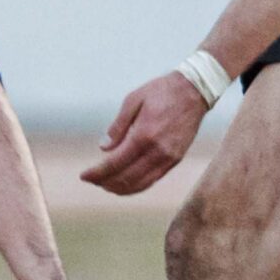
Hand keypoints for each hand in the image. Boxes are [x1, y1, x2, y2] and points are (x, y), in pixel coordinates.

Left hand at [82, 71, 210, 195]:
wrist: (195, 91)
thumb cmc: (162, 91)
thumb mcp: (133, 99)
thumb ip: (118, 126)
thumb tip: (103, 148)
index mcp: (144, 134)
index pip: (115, 163)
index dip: (97, 173)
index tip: (84, 176)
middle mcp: (157, 151)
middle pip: (126, 178)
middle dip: (105, 182)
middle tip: (91, 181)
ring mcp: (168, 158)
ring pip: (141, 184)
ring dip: (120, 188)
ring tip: (105, 185)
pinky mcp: (176, 159)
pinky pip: (153, 179)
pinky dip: (137, 186)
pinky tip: (126, 183)